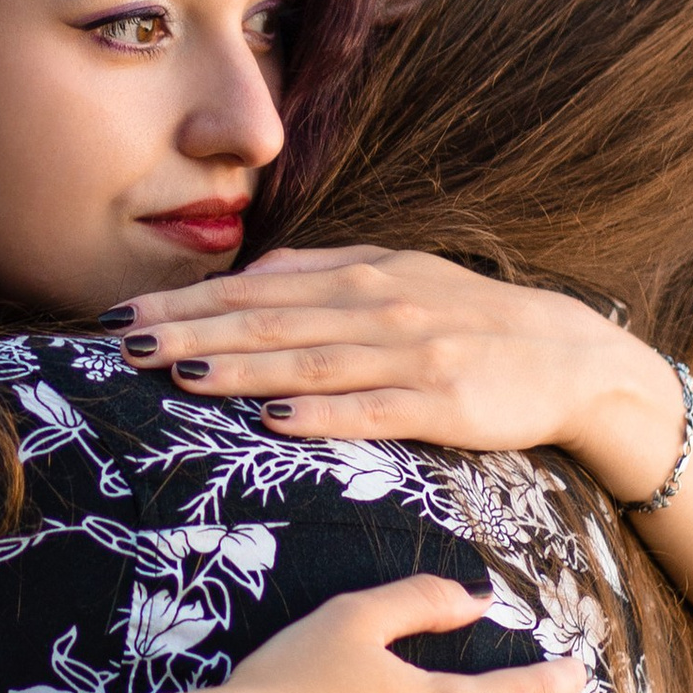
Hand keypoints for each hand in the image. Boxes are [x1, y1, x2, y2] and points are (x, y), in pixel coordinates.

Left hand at [117, 245, 688, 496]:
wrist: (568, 356)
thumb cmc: (470, 321)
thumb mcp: (398, 279)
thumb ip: (324, 277)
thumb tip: (250, 277)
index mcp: (362, 274)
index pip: (257, 291)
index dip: (188, 304)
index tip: (125, 316)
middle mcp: (379, 306)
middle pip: (268, 320)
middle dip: (192, 331)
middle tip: (124, 344)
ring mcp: (411, 354)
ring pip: (308, 360)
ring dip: (239, 368)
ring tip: (177, 374)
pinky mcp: (443, 403)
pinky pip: (370, 409)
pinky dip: (320, 412)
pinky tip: (273, 418)